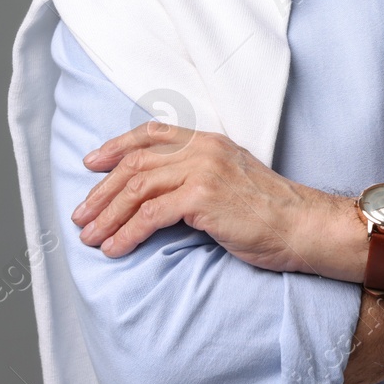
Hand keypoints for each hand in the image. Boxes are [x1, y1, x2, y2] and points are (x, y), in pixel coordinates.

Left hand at [69, 121, 345, 272]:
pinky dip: (127, 233)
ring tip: (90, 238)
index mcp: (208, 140)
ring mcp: (203, 170)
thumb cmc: (269, 213)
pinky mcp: (203, 198)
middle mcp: (203, 149)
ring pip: (138, 188)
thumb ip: (197, 175)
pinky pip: (151, 214)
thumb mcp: (230, 180)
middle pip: (136, 163)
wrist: (303, 225)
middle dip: (102, 192)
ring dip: (108, 216)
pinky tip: (115, 249)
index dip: (115, 146)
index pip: (151, 134)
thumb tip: (157, 195)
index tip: (90, 163)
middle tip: (81, 216)